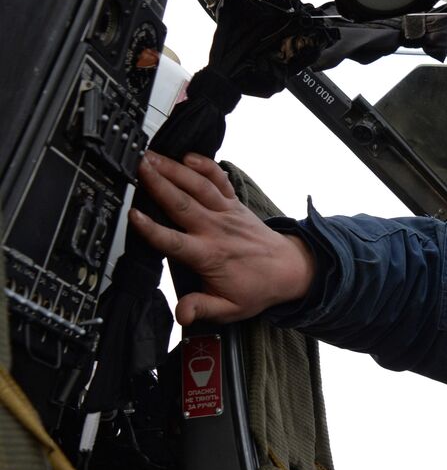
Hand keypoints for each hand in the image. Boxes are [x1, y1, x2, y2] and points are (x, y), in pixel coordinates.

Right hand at [129, 152, 315, 325]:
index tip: (133, 215)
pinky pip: (220, 180)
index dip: (152, 229)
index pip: (174, 241)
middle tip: (136, 168)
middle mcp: (216, 229)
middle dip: (158, 184)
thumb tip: (182, 314)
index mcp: (209, 255)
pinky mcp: (234, 204)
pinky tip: (187, 155)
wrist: (290, 269)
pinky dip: (205, 165)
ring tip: (149, 156)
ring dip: (174, 169)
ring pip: (198, 186)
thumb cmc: (257, 287)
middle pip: (182, 203)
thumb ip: (203, 308)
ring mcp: (226, 213)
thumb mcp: (230, 308)